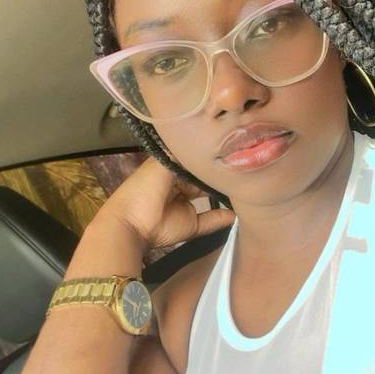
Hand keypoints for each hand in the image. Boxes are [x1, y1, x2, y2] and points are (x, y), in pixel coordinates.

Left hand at [91, 156, 235, 253]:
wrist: (130, 224)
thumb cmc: (144, 188)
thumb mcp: (163, 163)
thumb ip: (185, 155)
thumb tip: (206, 147)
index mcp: (168, 169)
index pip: (192, 161)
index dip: (206, 157)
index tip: (227, 149)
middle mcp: (178, 186)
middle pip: (202, 180)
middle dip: (217, 175)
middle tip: (239, 167)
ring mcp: (185, 207)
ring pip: (209, 199)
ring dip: (224, 195)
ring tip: (243, 185)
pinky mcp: (191, 225)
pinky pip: (211, 221)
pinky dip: (225, 217)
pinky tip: (239, 210)